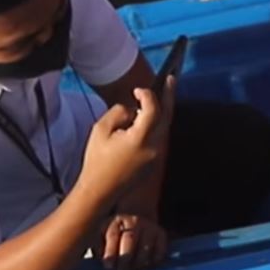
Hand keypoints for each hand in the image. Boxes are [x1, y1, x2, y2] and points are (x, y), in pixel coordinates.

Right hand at [77, 79, 173, 201]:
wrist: (100, 190)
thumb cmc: (97, 159)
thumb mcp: (100, 130)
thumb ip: (118, 112)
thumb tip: (132, 108)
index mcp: (141, 139)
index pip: (152, 110)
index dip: (147, 96)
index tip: (138, 90)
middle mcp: (155, 147)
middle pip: (167, 117)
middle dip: (169, 96)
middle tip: (172, 79)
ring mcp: (158, 155)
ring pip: (165, 127)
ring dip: (163, 110)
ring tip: (161, 94)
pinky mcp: (156, 161)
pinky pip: (160, 137)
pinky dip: (157, 124)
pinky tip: (150, 116)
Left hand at [97, 213, 167, 269]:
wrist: (136, 221)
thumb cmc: (114, 235)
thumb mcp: (102, 236)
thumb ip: (99, 247)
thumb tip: (101, 263)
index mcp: (116, 221)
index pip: (113, 235)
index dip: (110, 252)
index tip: (108, 266)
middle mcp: (134, 221)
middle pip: (130, 240)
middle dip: (125, 259)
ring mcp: (149, 227)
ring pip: (146, 247)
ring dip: (139, 262)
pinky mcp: (161, 234)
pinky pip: (160, 250)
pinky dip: (154, 261)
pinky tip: (146, 267)